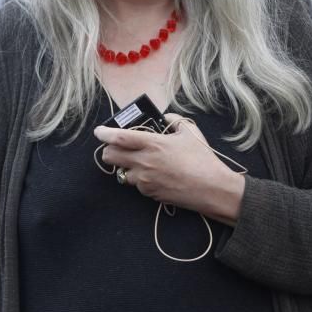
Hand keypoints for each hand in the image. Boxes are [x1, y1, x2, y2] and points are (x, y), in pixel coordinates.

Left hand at [93, 113, 244, 224]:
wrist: (212, 189)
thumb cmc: (203, 159)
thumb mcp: (190, 132)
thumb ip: (174, 121)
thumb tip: (164, 118)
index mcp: (153, 144)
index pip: (119, 138)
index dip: (105, 133)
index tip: (98, 132)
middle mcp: (144, 162)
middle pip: (111, 156)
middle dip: (109, 151)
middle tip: (115, 147)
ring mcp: (145, 180)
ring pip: (121, 173)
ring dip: (125, 166)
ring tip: (138, 162)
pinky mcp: (150, 194)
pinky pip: (136, 185)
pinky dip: (139, 178)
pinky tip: (153, 174)